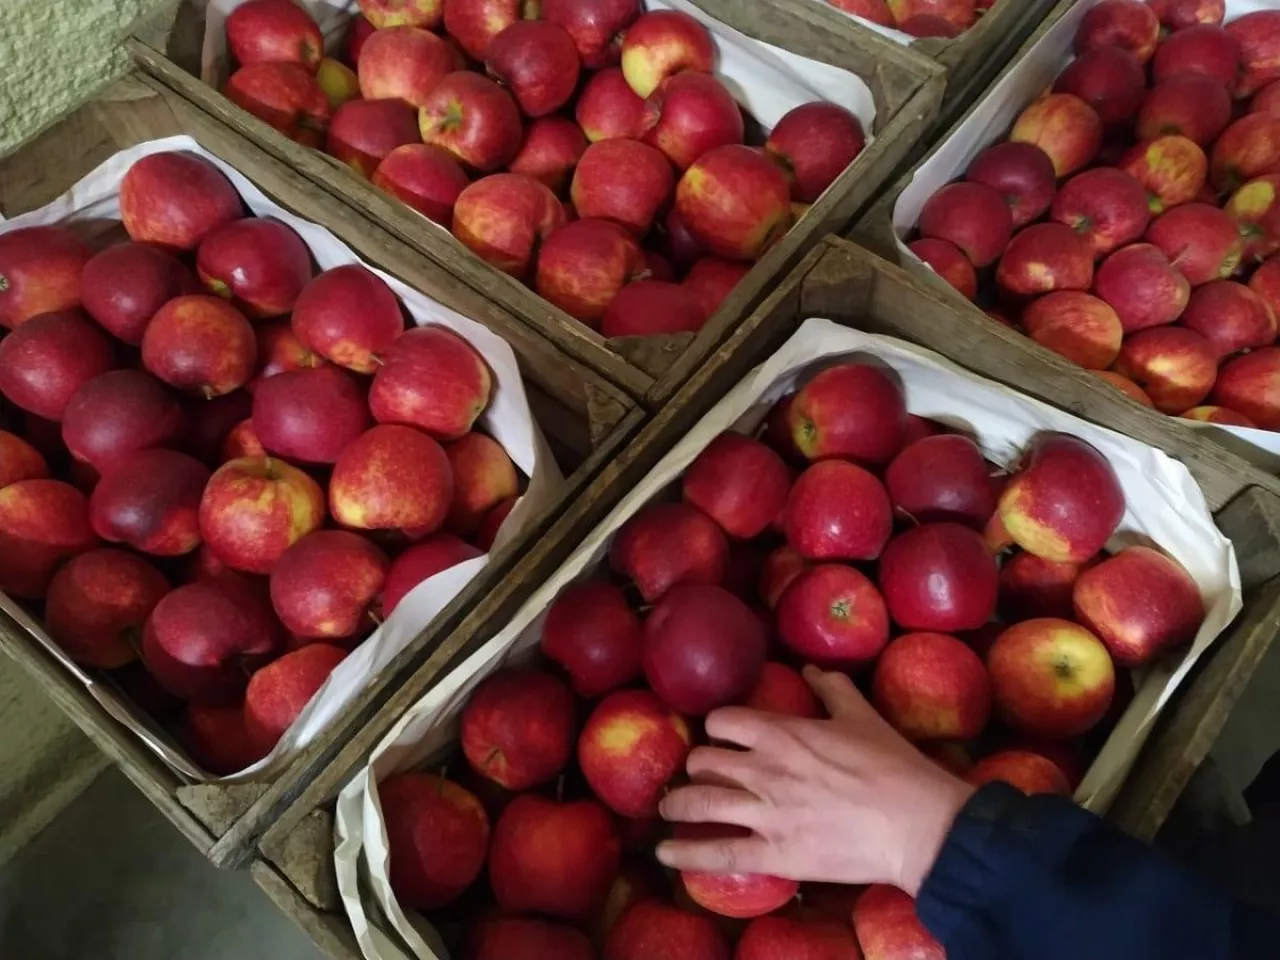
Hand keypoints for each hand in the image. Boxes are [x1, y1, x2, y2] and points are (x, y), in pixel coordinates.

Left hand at [655, 666, 973, 895]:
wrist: (917, 824)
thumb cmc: (893, 767)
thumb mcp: (863, 717)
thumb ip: (831, 690)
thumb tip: (811, 669)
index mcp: (783, 734)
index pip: (725, 721)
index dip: (717, 727)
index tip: (718, 735)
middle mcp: (764, 770)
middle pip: (706, 762)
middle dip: (697, 766)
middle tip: (695, 774)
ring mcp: (765, 813)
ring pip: (701, 803)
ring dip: (678, 804)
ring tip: (667, 808)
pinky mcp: (774, 854)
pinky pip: (718, 853)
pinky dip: (685, 853)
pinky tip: (664, 853)